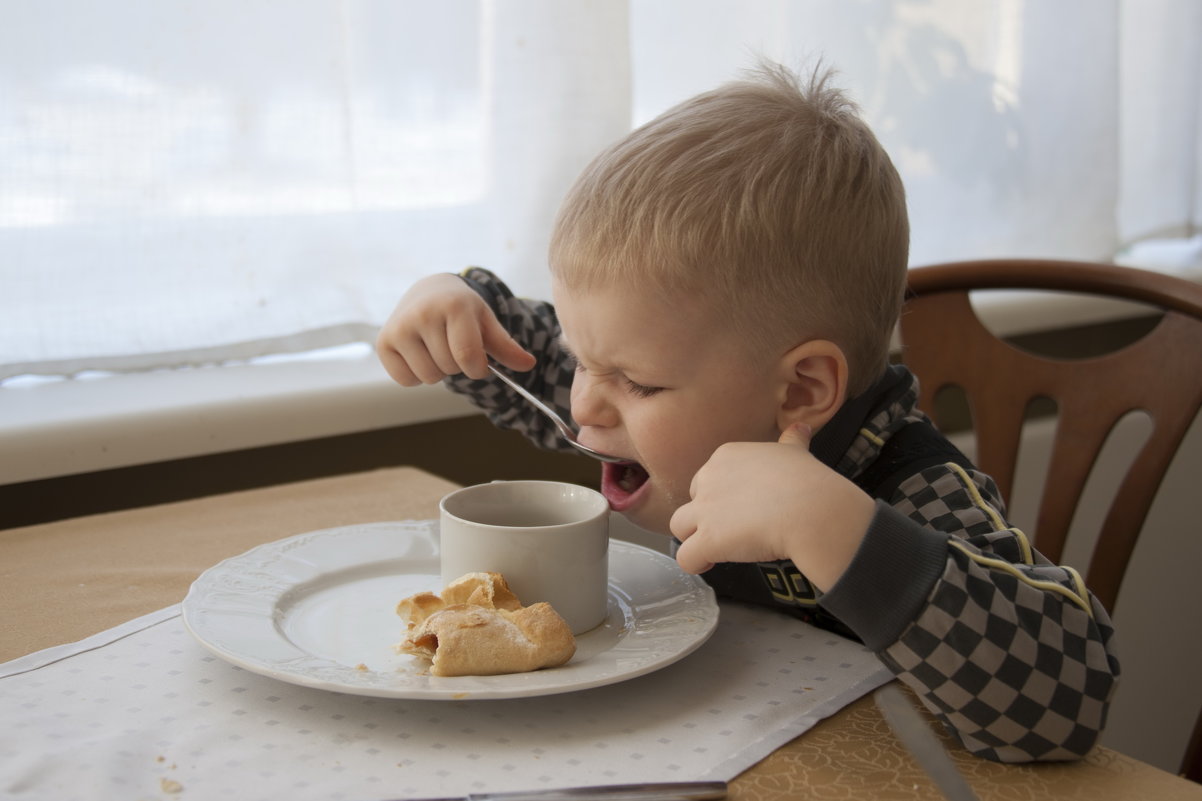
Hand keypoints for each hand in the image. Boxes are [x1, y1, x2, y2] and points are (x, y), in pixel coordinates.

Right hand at [375, 273, 536, 385]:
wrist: (428, 293)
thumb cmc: (462, 311)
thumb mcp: (486, 322)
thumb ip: (506, 346)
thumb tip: (528, 365)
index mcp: (454, 306)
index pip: (468, 357)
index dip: (477, 368)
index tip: (478, 363)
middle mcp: (423, 313)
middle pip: (450, 369)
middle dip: (457, 365)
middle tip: (452, 344)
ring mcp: (400, 327)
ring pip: (428, 377)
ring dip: (438, 371)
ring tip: (436, 348)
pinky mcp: (384, 341)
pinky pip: (406, 380)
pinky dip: (415, 376)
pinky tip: (418, 354)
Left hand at [669, 423, 875, 591]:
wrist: (811, 510)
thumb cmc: (807, 482)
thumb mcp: (796, 453)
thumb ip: (792, 441)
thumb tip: (802, 428)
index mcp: (726, 456)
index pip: (707, 479)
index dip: (722, 497)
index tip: (743, 509)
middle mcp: (709, 479)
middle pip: (692, 501)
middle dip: (706, 517)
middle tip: (734, 530)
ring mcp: (705, 510)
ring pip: (679, 526)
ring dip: (694, 539)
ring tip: (717, 549)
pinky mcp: (708, 540)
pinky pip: (685, 557)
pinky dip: (695, 563)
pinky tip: (711, 563)